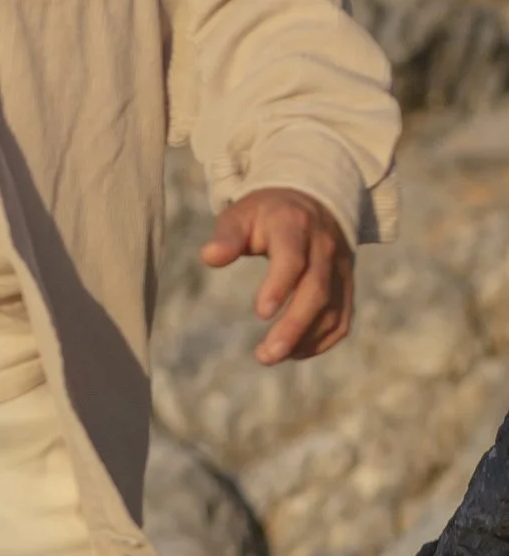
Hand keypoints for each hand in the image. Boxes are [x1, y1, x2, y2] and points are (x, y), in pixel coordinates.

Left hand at [201, 187, 353, 365]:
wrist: (312, 199)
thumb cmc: (266, 213)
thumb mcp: (241, 214)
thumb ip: (226, 236)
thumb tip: (209, 257)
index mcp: (295, 226)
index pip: (293, 258)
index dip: (279, 286)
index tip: (261, 313)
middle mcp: (324, 247)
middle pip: (316, 291)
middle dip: (294, 326)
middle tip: (266, 355)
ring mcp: (340, 268)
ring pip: (333, 309)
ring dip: (306, 339)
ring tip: (272, 356)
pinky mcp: (346, 284)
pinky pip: (342, 318)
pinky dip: (323, 340)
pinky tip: (295, 352)